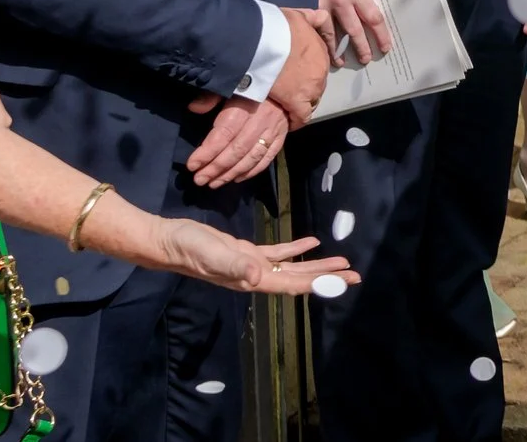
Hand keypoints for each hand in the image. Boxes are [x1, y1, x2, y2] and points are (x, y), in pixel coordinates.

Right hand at [154, 223, 357, 295]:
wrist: (170, 242)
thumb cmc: (191, 249)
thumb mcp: (214, 255)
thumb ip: (235, 265)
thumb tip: (256, 276)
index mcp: (252, 280)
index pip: (293, 285)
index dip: (320, 284)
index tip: (344, 283)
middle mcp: (255, 276)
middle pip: (299, 278)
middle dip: (327, 277)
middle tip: (355, 275)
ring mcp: (251, 264)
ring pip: (291, 266)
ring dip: (315, 264)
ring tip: (341, 261)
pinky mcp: (246, 251)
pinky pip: (277, 252)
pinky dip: (295, 248)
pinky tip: (310, 240)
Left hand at [182, 95, 289, 188]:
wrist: (283, 87)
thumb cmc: (250, 88)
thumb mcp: (230, 87)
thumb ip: (211, 97)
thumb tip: (194, 108)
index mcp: (245, 106)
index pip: (224, 133)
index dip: (207, 152)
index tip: (192, 165)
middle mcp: (261, 120)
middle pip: (237, 149)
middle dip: (216, 167)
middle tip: (200, 179)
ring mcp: (273, 130)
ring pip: (251, 157)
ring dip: (231, 173)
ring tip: (214, 183)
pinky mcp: (281, 137)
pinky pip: (267, 158)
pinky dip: (252, 171)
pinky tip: (237, 178)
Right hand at [269, 10, 330, 126]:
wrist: (260, 41)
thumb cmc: (277, 26)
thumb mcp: (299, 15)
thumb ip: (314, 18)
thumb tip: (320, 16)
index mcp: (321, 51)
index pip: (320, 67)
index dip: (309, 73)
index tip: (300, 77)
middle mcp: (321, 70)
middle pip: (317, 84)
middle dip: (307, 89)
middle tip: (292, 92)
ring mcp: (311, 87)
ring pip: (312, 100)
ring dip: (303, 103)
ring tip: (289, 106)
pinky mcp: (296, 101)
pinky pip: (302, 116)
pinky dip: (297, 120)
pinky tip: (291, 122)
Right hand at [310, 0, 393, 66]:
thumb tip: (365, 21)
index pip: (374, 17)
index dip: (381, 35)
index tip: (385, 47)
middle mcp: (342, 0)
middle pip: (356, 30)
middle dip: (362, 47)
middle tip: (366, 59)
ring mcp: (322, 7)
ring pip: (334, 35)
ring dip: (339, 51)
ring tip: (342, 62)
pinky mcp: (306, 11)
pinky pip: (316, 32)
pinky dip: (321, 44)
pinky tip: (323, 53)